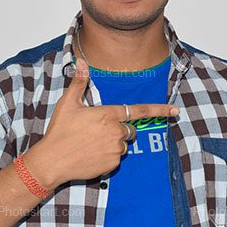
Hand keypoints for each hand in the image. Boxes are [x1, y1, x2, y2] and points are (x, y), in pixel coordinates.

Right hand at [23, 58, 179, 187]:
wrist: (52, 161)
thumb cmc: (59, 132)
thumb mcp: (68, 104)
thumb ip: (79, 82)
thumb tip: (81, 61)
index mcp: (107, 114)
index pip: (138, 110)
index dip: (158, 110)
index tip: (174, 110)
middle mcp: (115, 131)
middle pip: (130, 129)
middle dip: (119, 129)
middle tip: (96, 131)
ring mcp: (115, 149)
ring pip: (123, 144)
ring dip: (112, 143)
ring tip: (90, 144)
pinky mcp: (112, 164)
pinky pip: (116, 159)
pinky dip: (107, 157)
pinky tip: (91, 155)